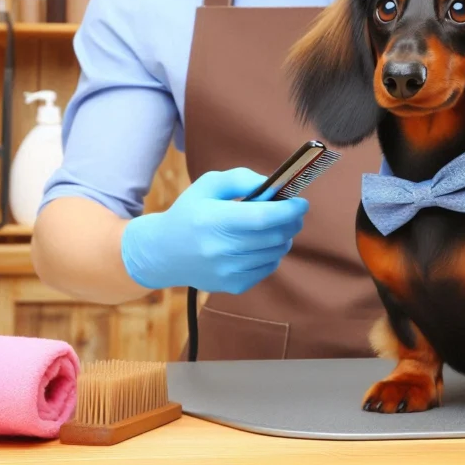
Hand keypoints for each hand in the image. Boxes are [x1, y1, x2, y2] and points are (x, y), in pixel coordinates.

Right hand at [120, 168, 308, 293]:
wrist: (163, 253)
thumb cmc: (190, 213)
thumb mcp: (208, 185)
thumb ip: (241, 179)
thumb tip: (272, 185)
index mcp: (213, 220)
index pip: (263, 217)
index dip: (289, 210)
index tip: (301, 202)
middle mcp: (221, 249)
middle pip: (275, 236)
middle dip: (292, 221)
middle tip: (293, 212)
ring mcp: (228, 271)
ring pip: (276, 252)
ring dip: (284, 237)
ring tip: (274, 226)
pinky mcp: (233, 286)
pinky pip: (268, 268)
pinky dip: (272, 253)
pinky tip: (259, 244)